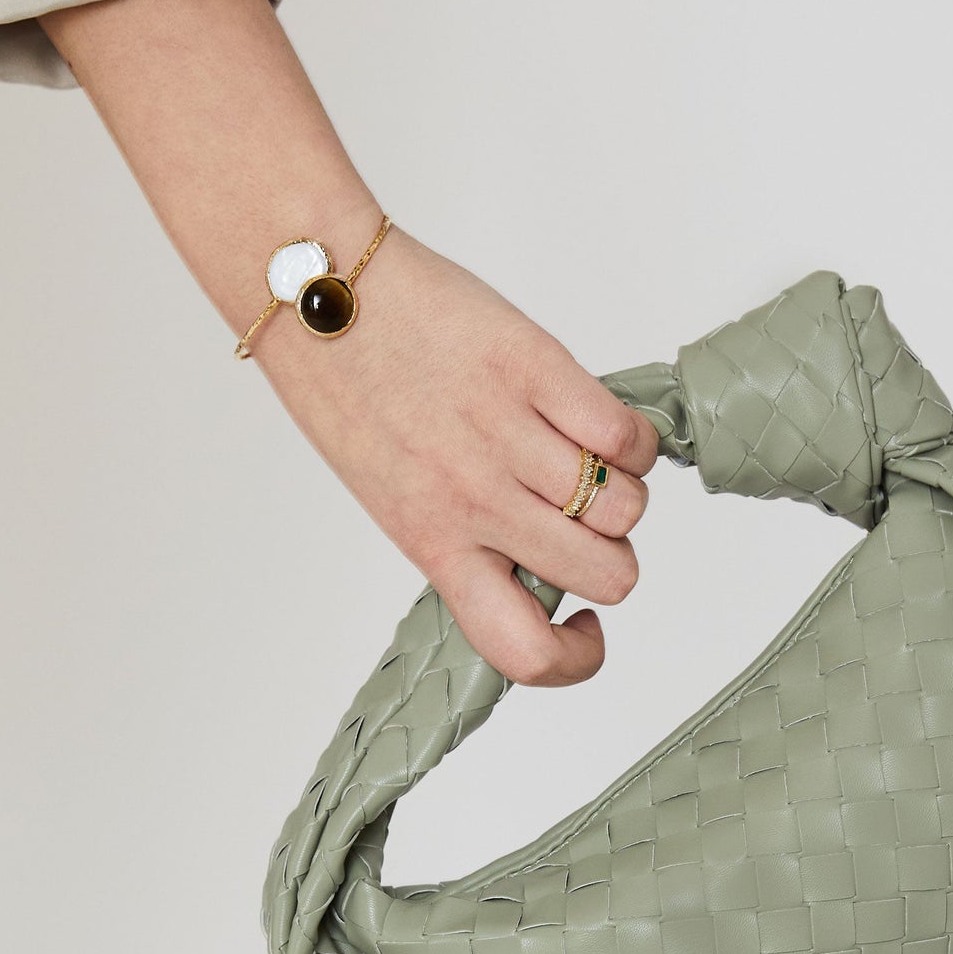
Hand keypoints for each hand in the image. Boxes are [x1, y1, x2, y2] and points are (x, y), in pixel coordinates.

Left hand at [39, 0, 655, 680]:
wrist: (323, 295)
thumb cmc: (352, 393)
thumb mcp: (399, 496)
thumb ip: (469, 539)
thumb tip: (547, 561)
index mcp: (436, 546)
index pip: (527, 651)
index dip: (576, 658)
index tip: (582, 625)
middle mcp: (476, 503)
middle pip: (609, 575)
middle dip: (610, 553)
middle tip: (582, 518)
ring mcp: (509, 437)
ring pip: (628, 506)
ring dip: (622, 487)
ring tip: (585, 458)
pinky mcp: (537, 369)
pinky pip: (626, 433)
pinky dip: (629, 434)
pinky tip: (593, 419)